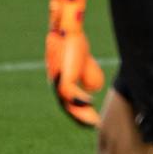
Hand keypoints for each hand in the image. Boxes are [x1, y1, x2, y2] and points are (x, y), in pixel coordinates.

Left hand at [46, 0, 104, 128]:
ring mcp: (58, 80)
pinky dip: (80, 100)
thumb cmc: (75, 43)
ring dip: (81, 113)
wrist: (68, 29)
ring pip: (67, 103)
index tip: (94, 120)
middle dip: (81, 117)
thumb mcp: (84, 62)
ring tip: (94, 120)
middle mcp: (57, 83)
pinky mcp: (62, 75)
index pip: (70, 102)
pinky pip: (69, 93)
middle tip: (95, 124)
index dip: (82, 112)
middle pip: (68, 106)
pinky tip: (90, 102)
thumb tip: (93, 89)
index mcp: (62, 82)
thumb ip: (88, 75)